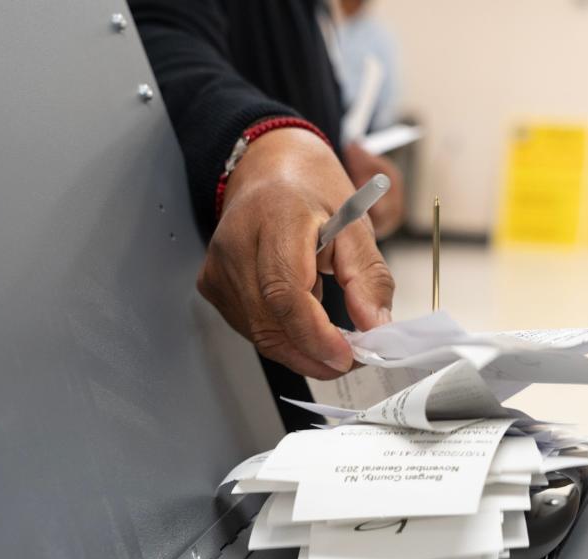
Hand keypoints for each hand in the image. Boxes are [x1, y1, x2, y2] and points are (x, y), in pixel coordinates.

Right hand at [197, 128, 395, 378]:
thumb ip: (369, 276)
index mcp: (274, 216)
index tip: (346, 356)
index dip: (315, 334)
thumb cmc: (311, 190)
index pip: (285, 290)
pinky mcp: (212, 284)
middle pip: (269, 321)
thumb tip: (375, 326)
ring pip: (259, 332)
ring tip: (332, 338)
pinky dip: (282, 335)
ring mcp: (218, 265)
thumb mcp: (356, 222)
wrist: (270, 168)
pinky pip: (250, 327)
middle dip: (313, 353)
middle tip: (348, 360)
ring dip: (300, 348)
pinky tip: (302, 320)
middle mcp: (236, 241)